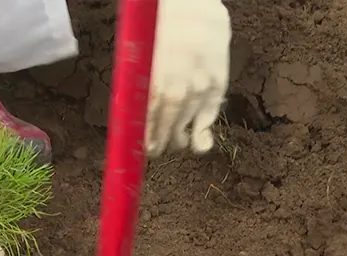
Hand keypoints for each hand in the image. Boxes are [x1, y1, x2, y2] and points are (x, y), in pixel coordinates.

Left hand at [146, 0, 230, 157]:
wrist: (195, 12)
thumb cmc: (161, 35)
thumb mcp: (140, 56)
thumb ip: (135, 84)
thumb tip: (129, 112)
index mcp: (153, 80)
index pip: (145, 118)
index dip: (142, 136)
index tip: (138, 149)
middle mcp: (178, 87)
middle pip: (165, 125)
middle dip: (158, 141)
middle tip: (153, 150)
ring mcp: (200, 87)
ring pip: (185, 123)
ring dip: (177, 139)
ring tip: (172, 144)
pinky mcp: (217, 85)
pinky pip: (209, 117)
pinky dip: (203, 135)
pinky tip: (198, 146)